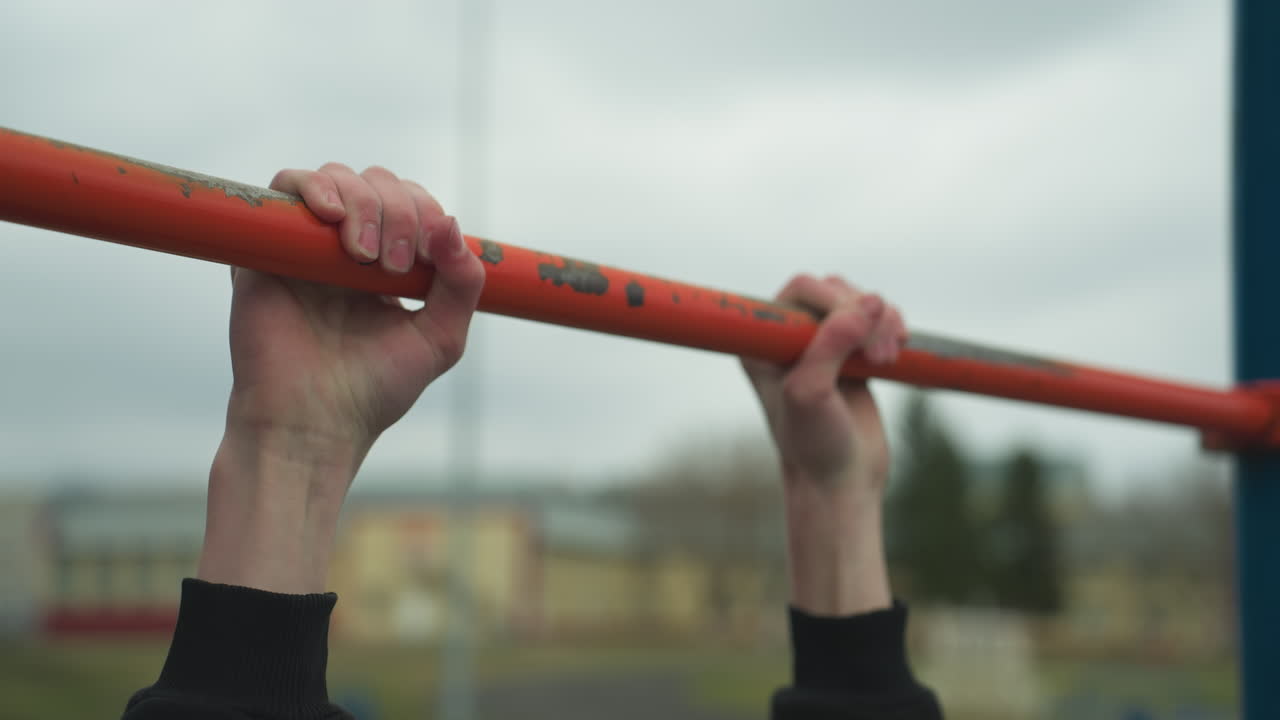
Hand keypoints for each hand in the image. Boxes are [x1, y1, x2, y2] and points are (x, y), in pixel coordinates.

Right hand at [198, 164, 484, 593]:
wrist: (313, 423)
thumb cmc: (375, 390)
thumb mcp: (441, 339)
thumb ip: (463, 284)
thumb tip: (451, 222)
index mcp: (387, 266)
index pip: (411, 204)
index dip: (425, 213)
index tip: (426, 258)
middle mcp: (344, 250)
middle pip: (378, 184)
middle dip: (398, 210)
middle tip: (395, 264)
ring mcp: (305, 246)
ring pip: (336, 178)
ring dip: (362, 202)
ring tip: (364, 253)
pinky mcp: (265, 249)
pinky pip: (283, 186)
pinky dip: (312, 187)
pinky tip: (331, 218)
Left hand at [742, 274, 906, 614]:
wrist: (842, 481)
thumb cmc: (814, 444)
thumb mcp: (811, 394)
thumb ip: (830, 344)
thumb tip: (868, 302)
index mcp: (763, 342)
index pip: (800, 290)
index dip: (833, 301)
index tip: (855, 330)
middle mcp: (789, 337)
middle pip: (833, 290)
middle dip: (862, 315)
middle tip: (878, 357)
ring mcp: (822, 343)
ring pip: (859, 301)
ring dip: (882, 321)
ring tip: (888, 357)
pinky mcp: (852, 353)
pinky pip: (876, 318)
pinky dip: (892, 325)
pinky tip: (899, 349)